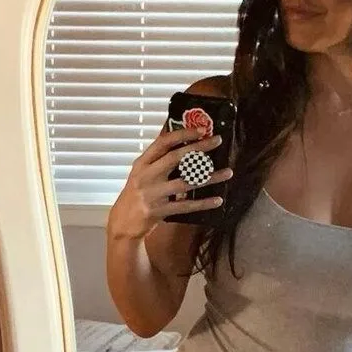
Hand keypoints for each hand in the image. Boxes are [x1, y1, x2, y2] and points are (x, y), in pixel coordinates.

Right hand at [107, 127, 232, 240]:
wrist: (123, 222)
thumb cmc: (136, 193)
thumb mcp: (141, 172)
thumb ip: (158, 159)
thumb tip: (182, 139)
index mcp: (142, 163)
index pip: (163, 142)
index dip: (183, 134)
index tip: (201, 129)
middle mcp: (146, 176)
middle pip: (176, 158)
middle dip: (199, 148)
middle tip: (217, 141)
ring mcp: (153, 194)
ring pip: (186, 183)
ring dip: (209, 177)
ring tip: (228, 172)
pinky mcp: (159, 211)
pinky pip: (186, 206)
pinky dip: (203, 203)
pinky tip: (218, 199)